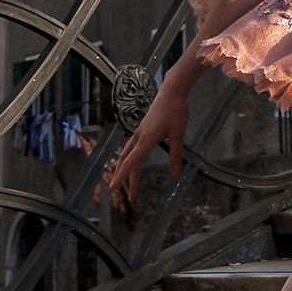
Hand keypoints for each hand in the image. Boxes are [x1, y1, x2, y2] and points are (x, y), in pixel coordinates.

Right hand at [104, 78, 190, 212]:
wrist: (171, 91)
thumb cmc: (176, 111)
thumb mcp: (178, 134)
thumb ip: (175, 154)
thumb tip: (175, 174)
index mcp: (146, 140)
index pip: (131, 162)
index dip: (122, 177)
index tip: (113, 189)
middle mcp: (139, 137)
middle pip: (128, 162)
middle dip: (127, 180)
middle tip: (131, 199)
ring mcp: (139, 132)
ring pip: (127, 154)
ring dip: (125, 169)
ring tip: (124, 183)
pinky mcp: (142, 129)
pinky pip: (131, 147)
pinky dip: (128, 158)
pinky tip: (131, 161)